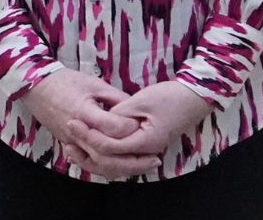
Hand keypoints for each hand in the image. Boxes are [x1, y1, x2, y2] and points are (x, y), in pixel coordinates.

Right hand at [21, 69, 159, 179]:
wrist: (35, 86)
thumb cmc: (64, 81)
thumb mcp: (93, 83)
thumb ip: (116, 98)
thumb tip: (136, 111)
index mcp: (84, 112)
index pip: (113, 128)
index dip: (131, 128)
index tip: (144, 124)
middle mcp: (77, 131)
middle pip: (108, 155)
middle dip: (134, 160)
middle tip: (154, 158)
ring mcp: (70, 141)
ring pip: (99, 164)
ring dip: (122, 169)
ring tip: (142, 167)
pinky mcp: (67, 145)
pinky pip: (89, 162)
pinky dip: (106, 168)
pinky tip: (121, 167)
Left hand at [65, 80, 211, 177]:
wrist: (193, 98)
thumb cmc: (169, 97)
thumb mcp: (140, 101)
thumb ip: (119, 114)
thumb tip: (99, 122)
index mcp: (146, 142)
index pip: (110, 147)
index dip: (89, 136)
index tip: (72, 122)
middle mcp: (146, 152)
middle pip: (111, 162)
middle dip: (87, 148)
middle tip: (69, 131)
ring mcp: (145, 151)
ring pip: (115, 164)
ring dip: (93, 156)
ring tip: (73, 144)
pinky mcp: (143, 145)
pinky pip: (120, 157)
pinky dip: (104, 153)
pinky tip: (88, 145)